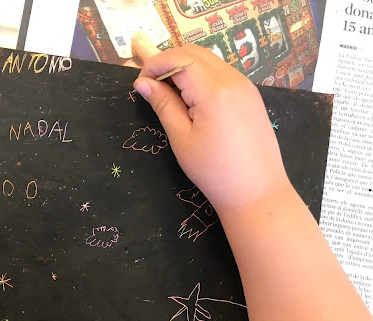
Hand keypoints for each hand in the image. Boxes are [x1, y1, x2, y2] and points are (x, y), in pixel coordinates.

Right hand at [132, 42, 291, 214]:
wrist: (255, 191)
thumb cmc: (213, 170)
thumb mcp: (181, 138)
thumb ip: (163, 105)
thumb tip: (142, 83)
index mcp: (213, 91)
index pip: (179, 59)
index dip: (155, 65)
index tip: (140, 84)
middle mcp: (232, 79)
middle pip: (194, 53)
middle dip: (168, 62)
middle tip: (151, 87)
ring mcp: (245, 85)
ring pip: (209, 60)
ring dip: (185, 68)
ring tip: (170, 95)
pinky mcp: (250, 95)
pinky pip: (221, 73)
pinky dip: (201, 76)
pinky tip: (192, 100)